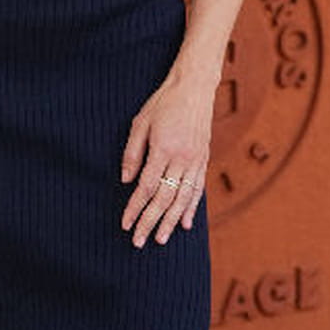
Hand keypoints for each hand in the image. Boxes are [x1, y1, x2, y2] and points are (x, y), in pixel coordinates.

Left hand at [120, 72, 212, 248]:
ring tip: (161, 239)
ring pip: (183, 199)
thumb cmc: (163, 103)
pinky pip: (198, 189)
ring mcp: (196, 161)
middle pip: (164, 198)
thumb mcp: (140, 123)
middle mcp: (182, 159)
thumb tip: (125, 181)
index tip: (125, 224)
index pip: (146, 187)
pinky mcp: (203, 160)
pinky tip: (185, 224)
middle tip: (138, 242)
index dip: (134, 208)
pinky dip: (191, 208)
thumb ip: (132, 153)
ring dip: (171, 221)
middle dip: (150, 222)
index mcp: (164, 150)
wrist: (195, 88)